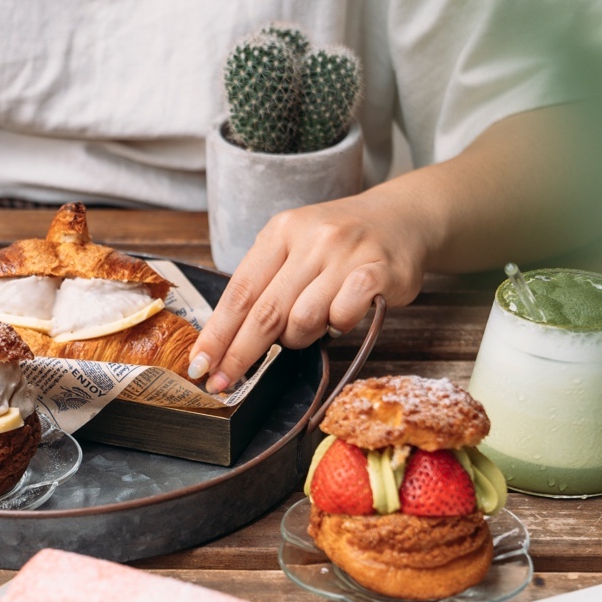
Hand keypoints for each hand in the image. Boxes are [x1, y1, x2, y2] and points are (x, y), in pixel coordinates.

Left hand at [188, 193, 429, 391]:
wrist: (402, 218)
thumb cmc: (338, 246)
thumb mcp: (294, 249)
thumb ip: (265, 286)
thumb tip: (226, 343)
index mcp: (280, 231)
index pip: (239, 292)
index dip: (217, 334)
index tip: (199, 366)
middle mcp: (311, 238)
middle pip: (264, 312)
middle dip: (239, 355)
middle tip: (222, 383)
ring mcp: (346, 253)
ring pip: (304, 319)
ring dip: (299, 338)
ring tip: (310, 328)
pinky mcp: (380, 270)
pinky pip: (344, 315)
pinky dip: (338, 327)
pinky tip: (341, 319)